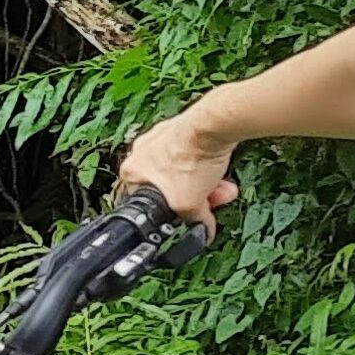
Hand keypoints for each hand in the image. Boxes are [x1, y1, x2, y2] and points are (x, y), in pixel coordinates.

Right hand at [120, 107, 243, 221]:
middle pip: (171, 185)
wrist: (213, 125)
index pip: (146, 201)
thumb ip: (194, 222)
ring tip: (223, 187)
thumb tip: (203, 229)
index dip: (170, 211)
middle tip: (210, 200)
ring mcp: (163, 136)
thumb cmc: (190, 157)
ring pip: (185, 169)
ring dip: (207, 182)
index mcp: (131, 171)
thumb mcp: (188, 205)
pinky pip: (195, 153)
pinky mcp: (184, 126)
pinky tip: (223, 170)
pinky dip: (209, 163)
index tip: (188, 213)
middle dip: (196, 195)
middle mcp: (142, 150)